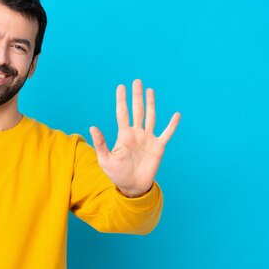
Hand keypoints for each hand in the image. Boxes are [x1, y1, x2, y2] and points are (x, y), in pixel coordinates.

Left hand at [89, 79, 179, 197]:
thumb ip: (100, 143)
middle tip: (137, 81)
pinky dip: (172, 125)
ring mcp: (148, 139)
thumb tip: (92, 126)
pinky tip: (176, 115)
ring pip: (151, 117)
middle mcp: (136, 133)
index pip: (122, 113)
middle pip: (137, 111)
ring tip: (150, 90)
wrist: (132, 187)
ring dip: (151, 104)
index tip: (121, 86)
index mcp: (123, 135)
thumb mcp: (105, 160)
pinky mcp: (158, 147)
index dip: (122, 100)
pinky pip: (167, 133)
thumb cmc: (116, 174)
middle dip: (137, 96)